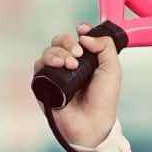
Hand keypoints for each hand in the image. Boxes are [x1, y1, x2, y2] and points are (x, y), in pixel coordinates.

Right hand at [34, 25, 121, 148]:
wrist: (92, 122)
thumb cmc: (103, 100)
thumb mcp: (112, 70)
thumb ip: (105, 47)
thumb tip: (85, 35)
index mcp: (87, 59)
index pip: (78, 37)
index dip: (79, 31)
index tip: (82, 29)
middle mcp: (70, 64)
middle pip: (60, 40)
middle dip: (67, 41)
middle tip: (78, 52)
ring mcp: (56, 73)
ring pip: (49, 51)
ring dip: (59, 52)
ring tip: (71, 64)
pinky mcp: (44, 83)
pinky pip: (38, 65)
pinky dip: (47, 61)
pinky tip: (59, 66)